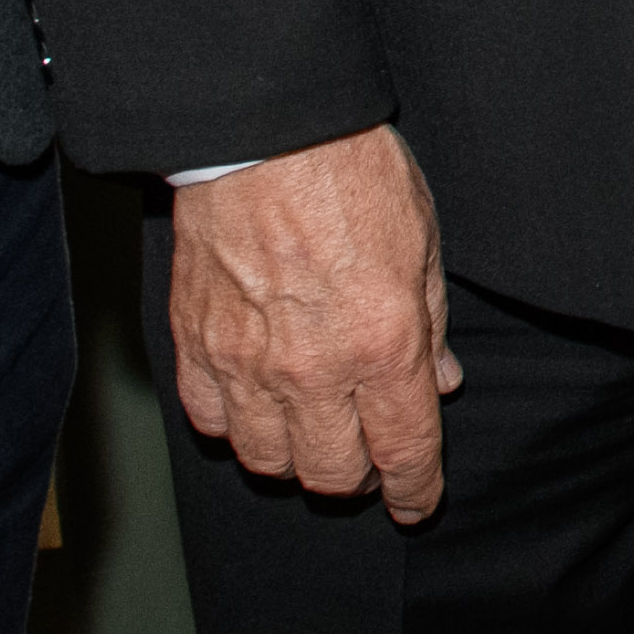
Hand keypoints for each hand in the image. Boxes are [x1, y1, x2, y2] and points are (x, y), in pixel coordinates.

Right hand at [168, 125, 458, 521]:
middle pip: (332, 474)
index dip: (416, 490)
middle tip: (368, 455)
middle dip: (359, 478)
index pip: (404, 450)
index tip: (418, 502)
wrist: (260, 131)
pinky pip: (210, 421)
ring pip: (267, 461)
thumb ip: (431, 325)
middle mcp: (313, 368)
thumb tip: (438, 384)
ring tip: (312, 430)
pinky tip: (256, 404)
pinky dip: (235, 426)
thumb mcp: (422, 242)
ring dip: (295, 459)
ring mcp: (246, 363)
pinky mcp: (194, 345)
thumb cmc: (349, 172)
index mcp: (382, 344)